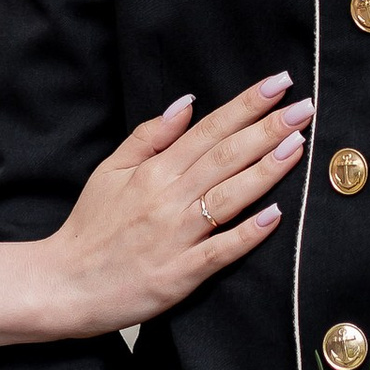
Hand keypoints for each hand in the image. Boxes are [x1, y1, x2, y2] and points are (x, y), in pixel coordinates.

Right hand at [24, 77, 304, 337]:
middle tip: (305, 107)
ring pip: (229, 196)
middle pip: (225, 156)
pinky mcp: (180, 274)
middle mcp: (168, 198)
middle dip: (268, 129)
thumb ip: (149, 136)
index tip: (278, 84)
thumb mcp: (109, 170)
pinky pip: (220, 251)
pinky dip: (247, 233)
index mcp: (153, 170)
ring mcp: (176, 236)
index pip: (208, 129)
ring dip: (266, 170)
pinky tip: (275, 216)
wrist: (64, 284)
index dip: (245, 105)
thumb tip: (187, 103)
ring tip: (298, 145)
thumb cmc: (90, 226)